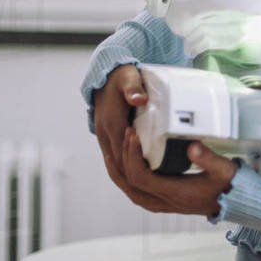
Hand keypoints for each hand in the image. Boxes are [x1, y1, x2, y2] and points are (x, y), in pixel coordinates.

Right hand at [93, 64, 150, 201]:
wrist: (106, 73)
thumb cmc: (121, 76)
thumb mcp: (129, 78)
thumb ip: (134, 88)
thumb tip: (139, 99)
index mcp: (111, 124)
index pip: (122, 153)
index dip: (136, 165)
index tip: (154, 175)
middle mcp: (105, 133)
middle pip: (118, 163)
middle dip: (134, 176)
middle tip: (156, 187)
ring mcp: (104, 135)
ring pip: (114, 162)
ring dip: (129, 174)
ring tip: (150, 185)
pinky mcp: (107, 135)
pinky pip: (114, 156)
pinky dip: (125, 165)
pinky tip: (141, 171)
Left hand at [120, 127, 238, 215]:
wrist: (236, 203)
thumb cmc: (230, 185)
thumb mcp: (223, 169)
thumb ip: (208, 158)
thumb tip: (190, 145)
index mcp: (175, 193)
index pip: (141, 177)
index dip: (132, 156)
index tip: (133, 134)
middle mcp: (166, 202)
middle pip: (131, 185)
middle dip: (123, 159)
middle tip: (125, 134)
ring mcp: (164, 204)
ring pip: (131, 192)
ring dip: (120, 172)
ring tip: (112, 152)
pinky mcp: (166, 202)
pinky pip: (138, 193)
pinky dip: (127, 180)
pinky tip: (127, 167)